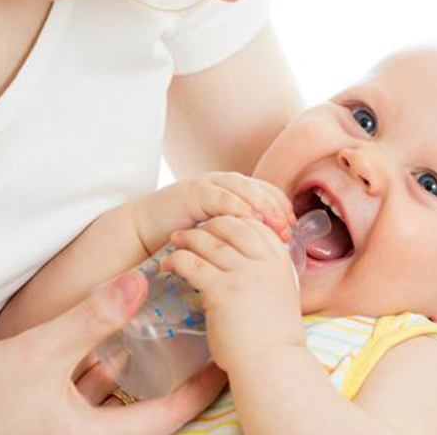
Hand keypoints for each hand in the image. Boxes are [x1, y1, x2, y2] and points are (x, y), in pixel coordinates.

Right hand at [0, 272, 224, 434]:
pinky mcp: (49, 420)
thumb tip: (139, 279)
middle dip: (176, 377)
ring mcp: (68, 431)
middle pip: (149, 410)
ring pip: (119, 401)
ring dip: (140, 370)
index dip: (200, 386)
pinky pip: (90, 396)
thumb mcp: (38, 353)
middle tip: (200, 339)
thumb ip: (91, 317)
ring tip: (165, 330)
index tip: (222, 357)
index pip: (168, 416)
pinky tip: (112, 340)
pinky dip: (105, 369)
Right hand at [135, 172, 296, 247]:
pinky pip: (220, 196)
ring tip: (275, 224)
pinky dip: (237, 206)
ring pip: (243, 189)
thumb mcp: (218, 239)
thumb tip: (271, 252)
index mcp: (234, 192)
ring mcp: (208, 185)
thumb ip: (240, 238)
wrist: (143, 235)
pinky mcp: (193, 191)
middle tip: (288, 228)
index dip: (281, 208)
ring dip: (262, 206)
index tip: (293, 229)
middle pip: (259, 189)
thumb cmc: (183, 242)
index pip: (266, 194)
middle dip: (276, 207)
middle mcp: (223, 184)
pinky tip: (249, 220)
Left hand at [162, 216, 304, 372]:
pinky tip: (169, 265)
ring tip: (175, 242)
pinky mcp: (221, 289)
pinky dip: (177, 259)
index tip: (218, 227)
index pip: (255, 225)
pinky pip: (192, 263)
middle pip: (231, 225)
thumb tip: (243, 266)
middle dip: (208, 225)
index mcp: (280, 261)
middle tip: (191, 231)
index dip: (233, 220)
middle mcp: (263, 261)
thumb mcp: (281, 295)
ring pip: (208, 241)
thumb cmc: (273, 339)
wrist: (272, 365)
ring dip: (187, 238)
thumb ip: (264, 275)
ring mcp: (242, 273)